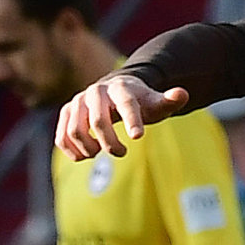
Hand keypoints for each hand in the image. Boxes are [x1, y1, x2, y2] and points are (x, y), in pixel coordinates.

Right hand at [53, 71, 187, 161]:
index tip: (138, 138)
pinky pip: (61, 135)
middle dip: (110, 143)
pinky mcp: (66, 112)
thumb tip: (182, 95)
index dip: (132, 120)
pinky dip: (71, 151)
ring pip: (75, 130)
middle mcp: (95, 92)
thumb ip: (169, 101)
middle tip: (122, 153)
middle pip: (97, 121)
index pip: (126, 104)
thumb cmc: (139, 101)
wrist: (114, 91)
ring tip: (101, 152)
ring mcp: (78, 102)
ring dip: (89, 149)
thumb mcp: (156, 102)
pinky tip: (84, 156)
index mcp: (120, 88)